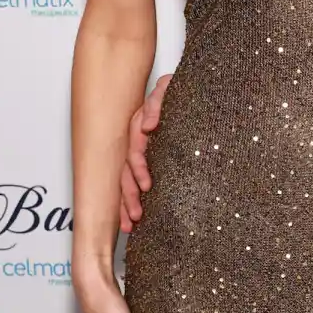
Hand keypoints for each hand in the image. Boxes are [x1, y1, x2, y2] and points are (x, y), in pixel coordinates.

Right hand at [118, 73, 171, 232]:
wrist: (185, 93)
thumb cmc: (176, 92)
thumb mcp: (168, 89)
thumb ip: (157, 102)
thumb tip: (147, 126)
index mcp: (140, 129)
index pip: (135, 152)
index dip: (139, 169)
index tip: (148, 185)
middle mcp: (137, 144)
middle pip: (127, 173)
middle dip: (130, 195)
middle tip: (137, 214)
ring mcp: (141, 155)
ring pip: (127, 183)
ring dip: (126, 204)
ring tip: (131, 224)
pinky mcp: (149, 164)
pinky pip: (135, 184)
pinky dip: (130, 203)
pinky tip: (131, 223)